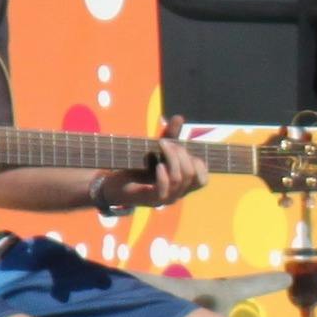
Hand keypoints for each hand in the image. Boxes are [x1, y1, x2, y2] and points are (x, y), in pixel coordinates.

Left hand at [92, 133, 206, 214]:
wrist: (114, 182)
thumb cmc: (138, 166)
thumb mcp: (157, 149)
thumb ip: (170, 135)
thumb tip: (179, 117)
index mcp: (182, 184)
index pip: (202, 180)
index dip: (198, 163)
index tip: (181, 148)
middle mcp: (177, 193)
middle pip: (191, 174)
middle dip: (180, 154)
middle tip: (165, 143)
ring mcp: (166, 198)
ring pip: (179, 179)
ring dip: (171, 158)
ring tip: (160, 146)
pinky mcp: (152, 200)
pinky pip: (166, 189)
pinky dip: (163, 175)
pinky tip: (157, 165)